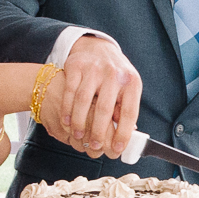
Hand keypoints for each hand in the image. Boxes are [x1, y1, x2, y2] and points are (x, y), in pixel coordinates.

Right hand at [56, 36, 139, 158]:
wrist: (99, 48)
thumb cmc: (115, 75)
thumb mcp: (127, 89)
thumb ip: (125, 109)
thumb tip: (128, 137)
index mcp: (131, 82)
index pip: (129, 112)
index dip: (123, 133)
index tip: (117, 149)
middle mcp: (114, 74)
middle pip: (104, 108)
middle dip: (97, 132)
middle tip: (93, 146)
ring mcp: (94, 68)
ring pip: (83, 100)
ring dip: (79, 122)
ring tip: (78, 135)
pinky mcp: (76, 66)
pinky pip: (69, 91)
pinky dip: (67, 109)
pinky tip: (67, 121)